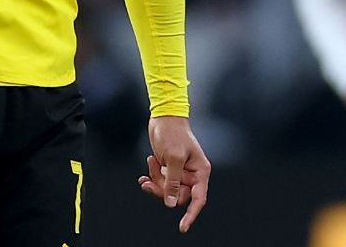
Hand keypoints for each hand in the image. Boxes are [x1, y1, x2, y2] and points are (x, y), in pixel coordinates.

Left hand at [138, 116, 209, 233]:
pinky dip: (152, 178)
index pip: (198, 198)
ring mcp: (180, 172)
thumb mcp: (173, 157)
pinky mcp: (169, 169)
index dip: (191, 214)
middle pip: (178, 196)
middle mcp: (192, 174)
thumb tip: (170, 203)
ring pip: (167, 190)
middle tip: (150, 180)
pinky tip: (145, 174)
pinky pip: (161, 183)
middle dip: (162, 190)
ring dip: (156, 181)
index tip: (182, 227)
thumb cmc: (173, 133)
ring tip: (150, 165)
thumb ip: (173, 181)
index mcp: (200, 171)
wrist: (163, 117)